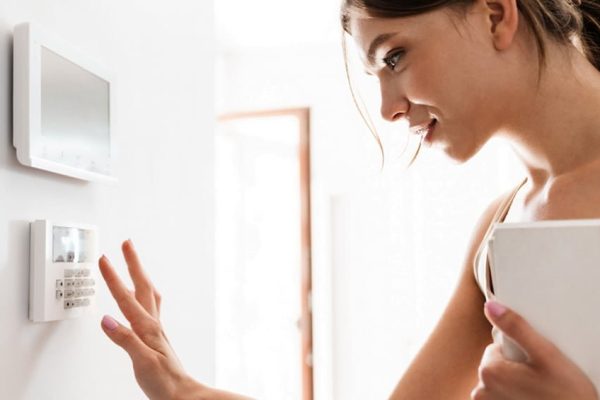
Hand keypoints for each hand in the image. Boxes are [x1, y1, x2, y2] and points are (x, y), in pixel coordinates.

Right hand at [99, 240, 207, 399]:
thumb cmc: (164, 381)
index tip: (104, 259)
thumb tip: (106, 320)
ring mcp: (156, 329)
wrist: (181, 393)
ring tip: (134, 262)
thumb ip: (125, 339)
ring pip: (148, 293)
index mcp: (147, 328)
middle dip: (133, 263)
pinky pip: (150, 306)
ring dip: (140, 274)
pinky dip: (143, 294)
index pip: (126, 297)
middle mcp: (153, 324)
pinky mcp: (155, 337)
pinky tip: (141, 298)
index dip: (113, 278)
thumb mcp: (142, 361)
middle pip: (142, 286)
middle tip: (127, 244)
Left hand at [471, 301, 597, 399]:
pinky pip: (504, 395)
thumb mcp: (546, 354)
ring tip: (540, 389)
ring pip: (502, 381)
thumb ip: (516, 327)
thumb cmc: (567, 396)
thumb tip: (492, 306)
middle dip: (517, 366)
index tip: (535, 361)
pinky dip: (516, 395)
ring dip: (517, 382)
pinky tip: (535, 398)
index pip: (496, 346)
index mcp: (489, 372)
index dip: (518, 350)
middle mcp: (482, 391)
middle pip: (498, 363)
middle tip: (541, 376)